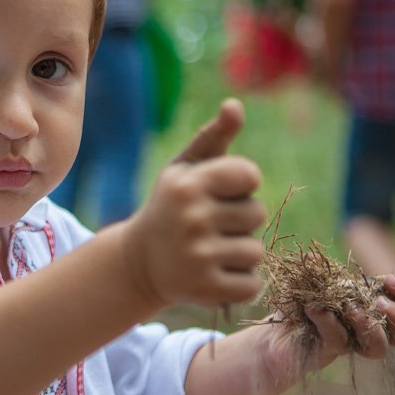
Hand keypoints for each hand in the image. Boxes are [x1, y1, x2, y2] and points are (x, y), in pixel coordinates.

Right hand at [118, 99, 266, 307]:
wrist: (139, 261)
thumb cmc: (171, 205)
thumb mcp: (186, 169)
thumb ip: (214, 136)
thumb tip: (235, 105)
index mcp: (189, 184)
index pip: (249, 176)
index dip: (241, 185)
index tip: (219, 193)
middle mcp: (192, 218)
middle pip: (256, 214)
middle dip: (240, 220)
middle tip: (211, 226)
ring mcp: (198, 256)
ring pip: (256, 251)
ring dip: (240, 252)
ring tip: (212, 250)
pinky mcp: (205, 289)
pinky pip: (251, 284)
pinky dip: (240, 282)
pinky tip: (215, 274)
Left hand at [266, 274, 394, 378]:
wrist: (274, 331)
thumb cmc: (298, 303)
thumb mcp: (307, 281)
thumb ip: (315, 269)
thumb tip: (312, 257)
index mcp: (371, 305)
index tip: (390, 280)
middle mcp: (367, 328)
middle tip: (379, 303)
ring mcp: (351, 343)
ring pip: (378, 348)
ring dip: (369, 327)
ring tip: (351, 309)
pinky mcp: (331, 352)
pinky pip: (340, 341)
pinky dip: (329, 323)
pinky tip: (314, 309)